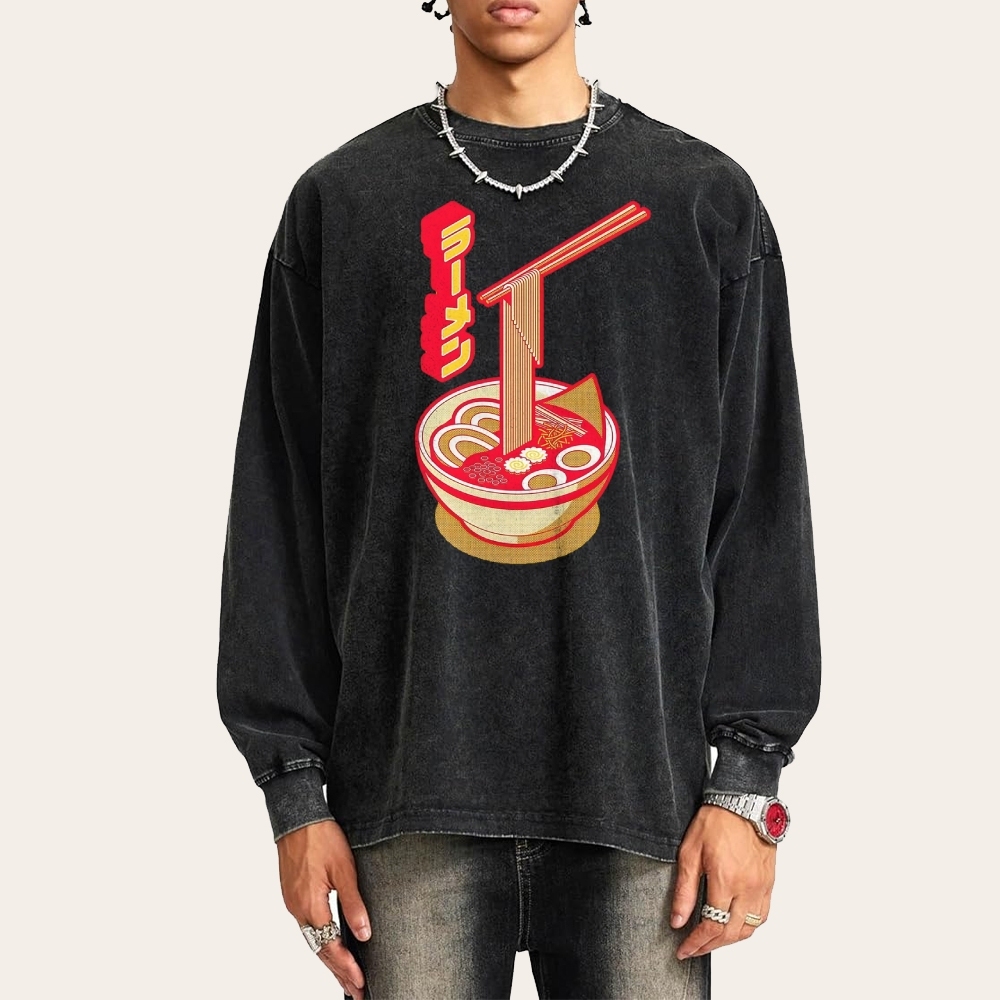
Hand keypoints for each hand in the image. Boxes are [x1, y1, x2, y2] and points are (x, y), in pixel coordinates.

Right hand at [277, 819, 371, 999]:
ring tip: (346, 978)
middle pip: (320, 950)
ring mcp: (293, 904)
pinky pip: (308, 927)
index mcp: (311, 905)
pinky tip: (330, 948)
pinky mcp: (293, 896)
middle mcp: (298, 910)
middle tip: (356, 991)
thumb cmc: (321, 837)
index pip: (330, 947)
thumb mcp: (344, 868)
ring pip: (313, 940)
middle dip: (339, 972)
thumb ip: (354, 903)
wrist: (297, 818)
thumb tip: (364, 933)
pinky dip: (321, 943)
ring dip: (329, 960)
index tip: (360, 983)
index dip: (346, 967)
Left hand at [669, 804, 775, 960]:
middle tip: (694, 948)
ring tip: (711, 939)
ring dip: (729, 939)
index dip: (697, 943)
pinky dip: (747, 927)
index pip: (712, 926)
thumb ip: (684, 890)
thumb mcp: (690, 852)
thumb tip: (678, 920)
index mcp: (726, 881)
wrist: (743, 802)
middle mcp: (748, 889)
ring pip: (749, 929)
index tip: (684, 949)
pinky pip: (762, 916)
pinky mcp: (769, 883)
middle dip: (710, 946)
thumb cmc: (716, 821)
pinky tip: (734, 924)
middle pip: (731, 933)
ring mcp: (761, 887)